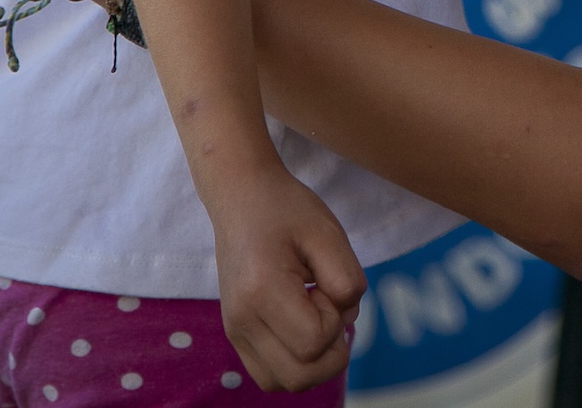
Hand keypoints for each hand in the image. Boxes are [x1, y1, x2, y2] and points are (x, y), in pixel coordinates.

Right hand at [206, 165, 365, 392]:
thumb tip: (345, 322)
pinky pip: (270, 374)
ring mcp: (234, 330)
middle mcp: (241, 320)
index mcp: (262, 291)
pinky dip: (295, 361)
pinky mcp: (236, 334)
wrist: (241, 197)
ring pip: (283, 383)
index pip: (314, 342)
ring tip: (315, 315)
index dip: (335, 320)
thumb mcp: (329, 233)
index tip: (326, 286)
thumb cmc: (287, 210)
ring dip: (314, 360)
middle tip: (327, 307)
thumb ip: (347, 280)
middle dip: (330, 351)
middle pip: (299, 378)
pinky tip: (302, 324)